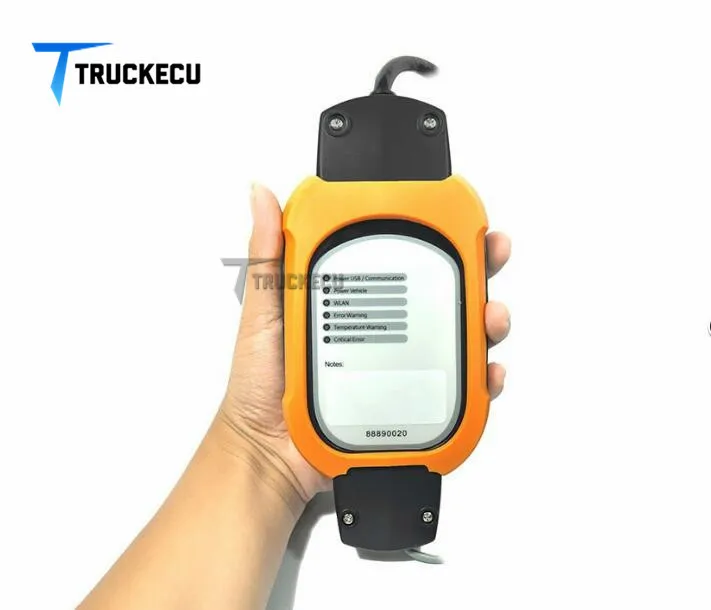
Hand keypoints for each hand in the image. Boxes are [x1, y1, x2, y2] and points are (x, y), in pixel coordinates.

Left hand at [217, 184, 510, 506]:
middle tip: (491, 258)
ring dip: (487, 323)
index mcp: (355, 301)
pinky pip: (459, 392)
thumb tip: (261, 195)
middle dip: (478, 272)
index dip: (436, 236)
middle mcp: (386, 331)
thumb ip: (268, 256)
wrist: (269, 454)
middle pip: (443, 294)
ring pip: (460, 338)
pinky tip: (486, 373)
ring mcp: (402, 369)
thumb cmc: (260, 383)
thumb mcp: (265, 309)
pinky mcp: (413, 406)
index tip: (457, 221)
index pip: (403, 259)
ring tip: (490, 319)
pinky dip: (482, 381)